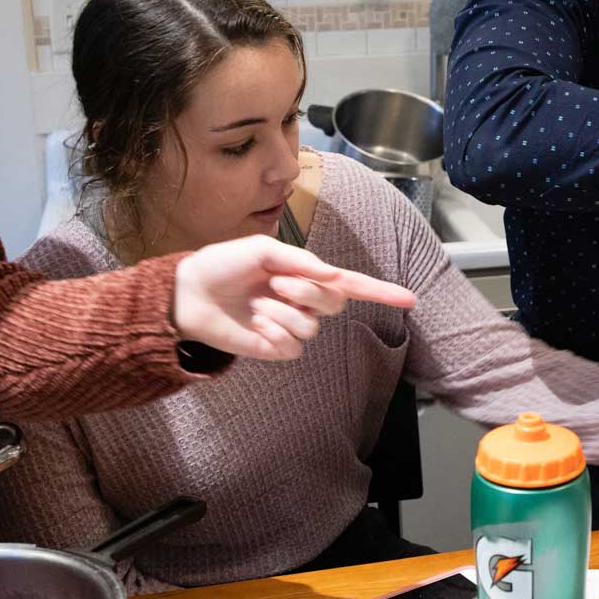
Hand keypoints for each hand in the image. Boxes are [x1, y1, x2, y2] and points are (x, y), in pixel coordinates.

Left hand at [173, 236, 417, 359]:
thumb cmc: (223, 264)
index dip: (381, 292)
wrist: (189, 293)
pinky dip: (275, 332)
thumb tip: (336, 275)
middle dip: (309, 292)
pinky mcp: (275, 348)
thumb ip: (302, 260)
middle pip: (334, 304)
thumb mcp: (263, 250)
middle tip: (278, 284)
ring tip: (257, 305)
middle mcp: (303, 301)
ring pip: (312, 326)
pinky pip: (293, 346)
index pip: (351, 285)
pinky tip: (255, 325)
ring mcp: (290, 326)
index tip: (409, 299)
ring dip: (284, 312)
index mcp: (305, 274)